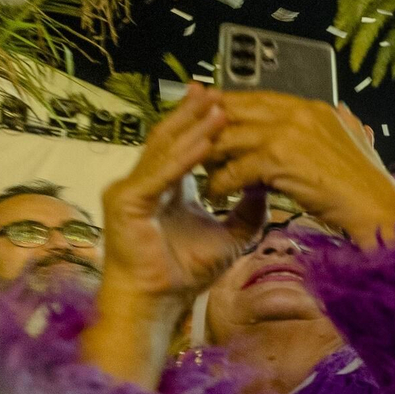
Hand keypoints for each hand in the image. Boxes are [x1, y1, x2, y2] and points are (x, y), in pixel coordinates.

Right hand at [97, 84, 267, 306]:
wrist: (160, 302)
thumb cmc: (186, 272)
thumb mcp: (232, 236)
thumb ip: (248, 209)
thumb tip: (267, 185)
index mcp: (167, 186)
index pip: (184, 144)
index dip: (203, 124)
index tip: (228, 103)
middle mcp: (146, 182)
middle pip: (171, 138)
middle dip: (195, 114)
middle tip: (217, 91)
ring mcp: (131, 189)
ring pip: (165, 150)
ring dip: (193, 128)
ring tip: (216, 107)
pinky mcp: (126, 201)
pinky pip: (160, 175)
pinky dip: (183, 158)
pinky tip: (203, 143)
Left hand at [205, 91, 394, 247]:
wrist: (380, 210)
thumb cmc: (370, 186)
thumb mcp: (359, 143)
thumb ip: (346, 125)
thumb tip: (343, 112)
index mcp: (314, 108)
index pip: (258, 98)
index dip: (228, 107)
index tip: (207, 116)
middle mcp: (299, 113)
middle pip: (237, 111)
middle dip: (209, 126)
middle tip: (189, 143)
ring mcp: (288, 133)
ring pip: (230, 137)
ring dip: (210, 155)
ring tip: (199, 171)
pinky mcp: (279, 159)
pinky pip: (236, 168)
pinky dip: (222, 182)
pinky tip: (216, 194)